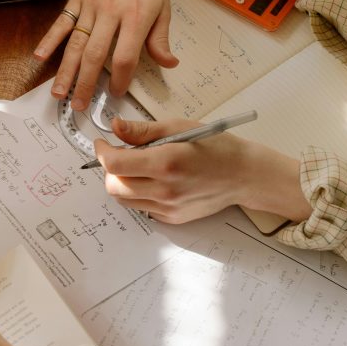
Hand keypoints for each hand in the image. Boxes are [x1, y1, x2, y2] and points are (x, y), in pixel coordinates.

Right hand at [34, 0, 175, 109]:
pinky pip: (62, 23)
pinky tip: (40, 57)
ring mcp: (91, 6)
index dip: (120, 79)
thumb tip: (168, 63)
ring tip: (59, 94)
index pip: (125, 57)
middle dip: (87, 84)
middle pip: (96, 56)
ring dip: (66, 71)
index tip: (116, 93)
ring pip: (76, 44)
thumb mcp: (164, 4)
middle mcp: (111, 13)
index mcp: (136, 17)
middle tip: (81, 107)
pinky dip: (50, 40)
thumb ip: (161, 37)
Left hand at [94, 117, 309, 222]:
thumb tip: (115, 127)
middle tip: (121, 155)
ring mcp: (169, 208)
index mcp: (166, 163)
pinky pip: (142, 207)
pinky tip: (155, 181)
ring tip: (138, 167)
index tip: (102, 143)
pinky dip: (139, 194)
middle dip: (110, 169)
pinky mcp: (173, 218)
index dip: (101, 152)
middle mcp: (166, 189)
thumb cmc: (216, 147)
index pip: (114, 164)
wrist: (245, 175)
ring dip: (122, 182)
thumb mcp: (179, 127)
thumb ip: (143, 131)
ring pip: (124, 200)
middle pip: (113, 186)